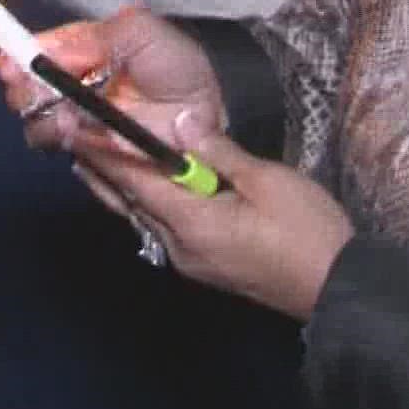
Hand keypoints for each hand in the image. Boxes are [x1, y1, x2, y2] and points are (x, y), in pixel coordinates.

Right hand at [0, 5, 225, 157]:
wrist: (206, 119)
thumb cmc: (178, 68)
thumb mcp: (143, 33)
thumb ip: (96, 35)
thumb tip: (45, 49)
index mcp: (82, 50)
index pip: (38, 51)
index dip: (20, 56)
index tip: (11, 66)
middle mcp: (72, 84)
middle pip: (26, 87)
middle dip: (25, 90)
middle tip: (38, 94)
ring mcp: (77, 120)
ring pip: (36, 120)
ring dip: (42, 118)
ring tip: (65, 118)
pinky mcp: (86, 151)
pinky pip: (59, 148)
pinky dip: (61, 141)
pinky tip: (77, 135)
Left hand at [73, 112, 352, 320]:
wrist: (338, 286)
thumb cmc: (308, 231)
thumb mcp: (268, 180)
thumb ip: (220, 152)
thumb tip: (182, 121)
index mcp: (194, 223)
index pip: (137, 182)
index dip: (103, 154)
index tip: (75, 129)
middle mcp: (181, 246)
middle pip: (131, 203)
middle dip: (100, 170)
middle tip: (70, 137)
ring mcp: (191, 260)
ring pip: (143, 218)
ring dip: (119, 188)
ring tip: (91, 158)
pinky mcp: (204, 265)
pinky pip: (161, 229)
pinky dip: (144, 203)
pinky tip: (142, 188)